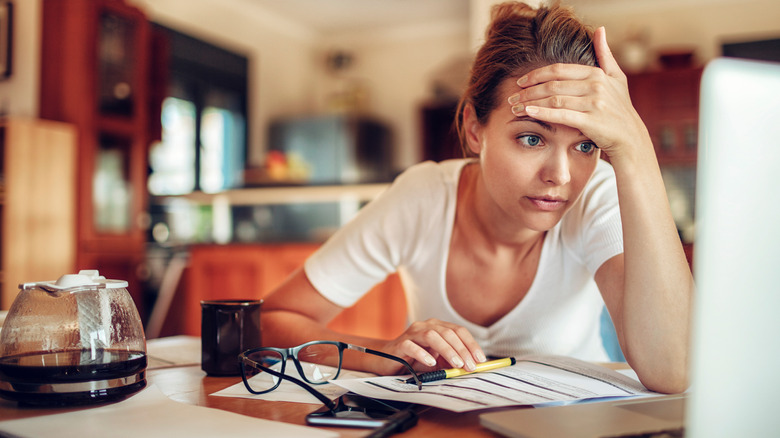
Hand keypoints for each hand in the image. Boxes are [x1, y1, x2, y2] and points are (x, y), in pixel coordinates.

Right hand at [371, 318, 486, 374]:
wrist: (387, 360)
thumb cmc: (414, 359)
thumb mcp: (436, 360)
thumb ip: (450, 360)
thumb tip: (470, 366)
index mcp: (437, 327)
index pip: (458, 331)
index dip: (471, 344)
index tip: (480, 359)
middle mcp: (425, 326)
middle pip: (448, 333)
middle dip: (462, 350)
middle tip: (470, 366)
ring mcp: (412, 333)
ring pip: (432, 336)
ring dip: (447, 350)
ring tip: (456, 364)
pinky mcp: (400, 344)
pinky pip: (412, 346)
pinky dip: (423, 354)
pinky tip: (431, 363)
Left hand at [507, 27, 652, 163]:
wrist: (630, 138)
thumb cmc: (620, 108)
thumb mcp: (616, 78)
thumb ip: (605, 54)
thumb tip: (599, 29)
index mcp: (596, 74)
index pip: (559, 69)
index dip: (536, 74)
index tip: (520, 81)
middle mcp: (595, 85)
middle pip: (553, 84)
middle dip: (528, 90)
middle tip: (511, 96)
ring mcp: (594, 103)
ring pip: (554, 98)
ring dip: (530, 102)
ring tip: (514, 107)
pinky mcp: (591, 121)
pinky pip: (561, 114)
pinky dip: (542, 112)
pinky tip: (528, 112)